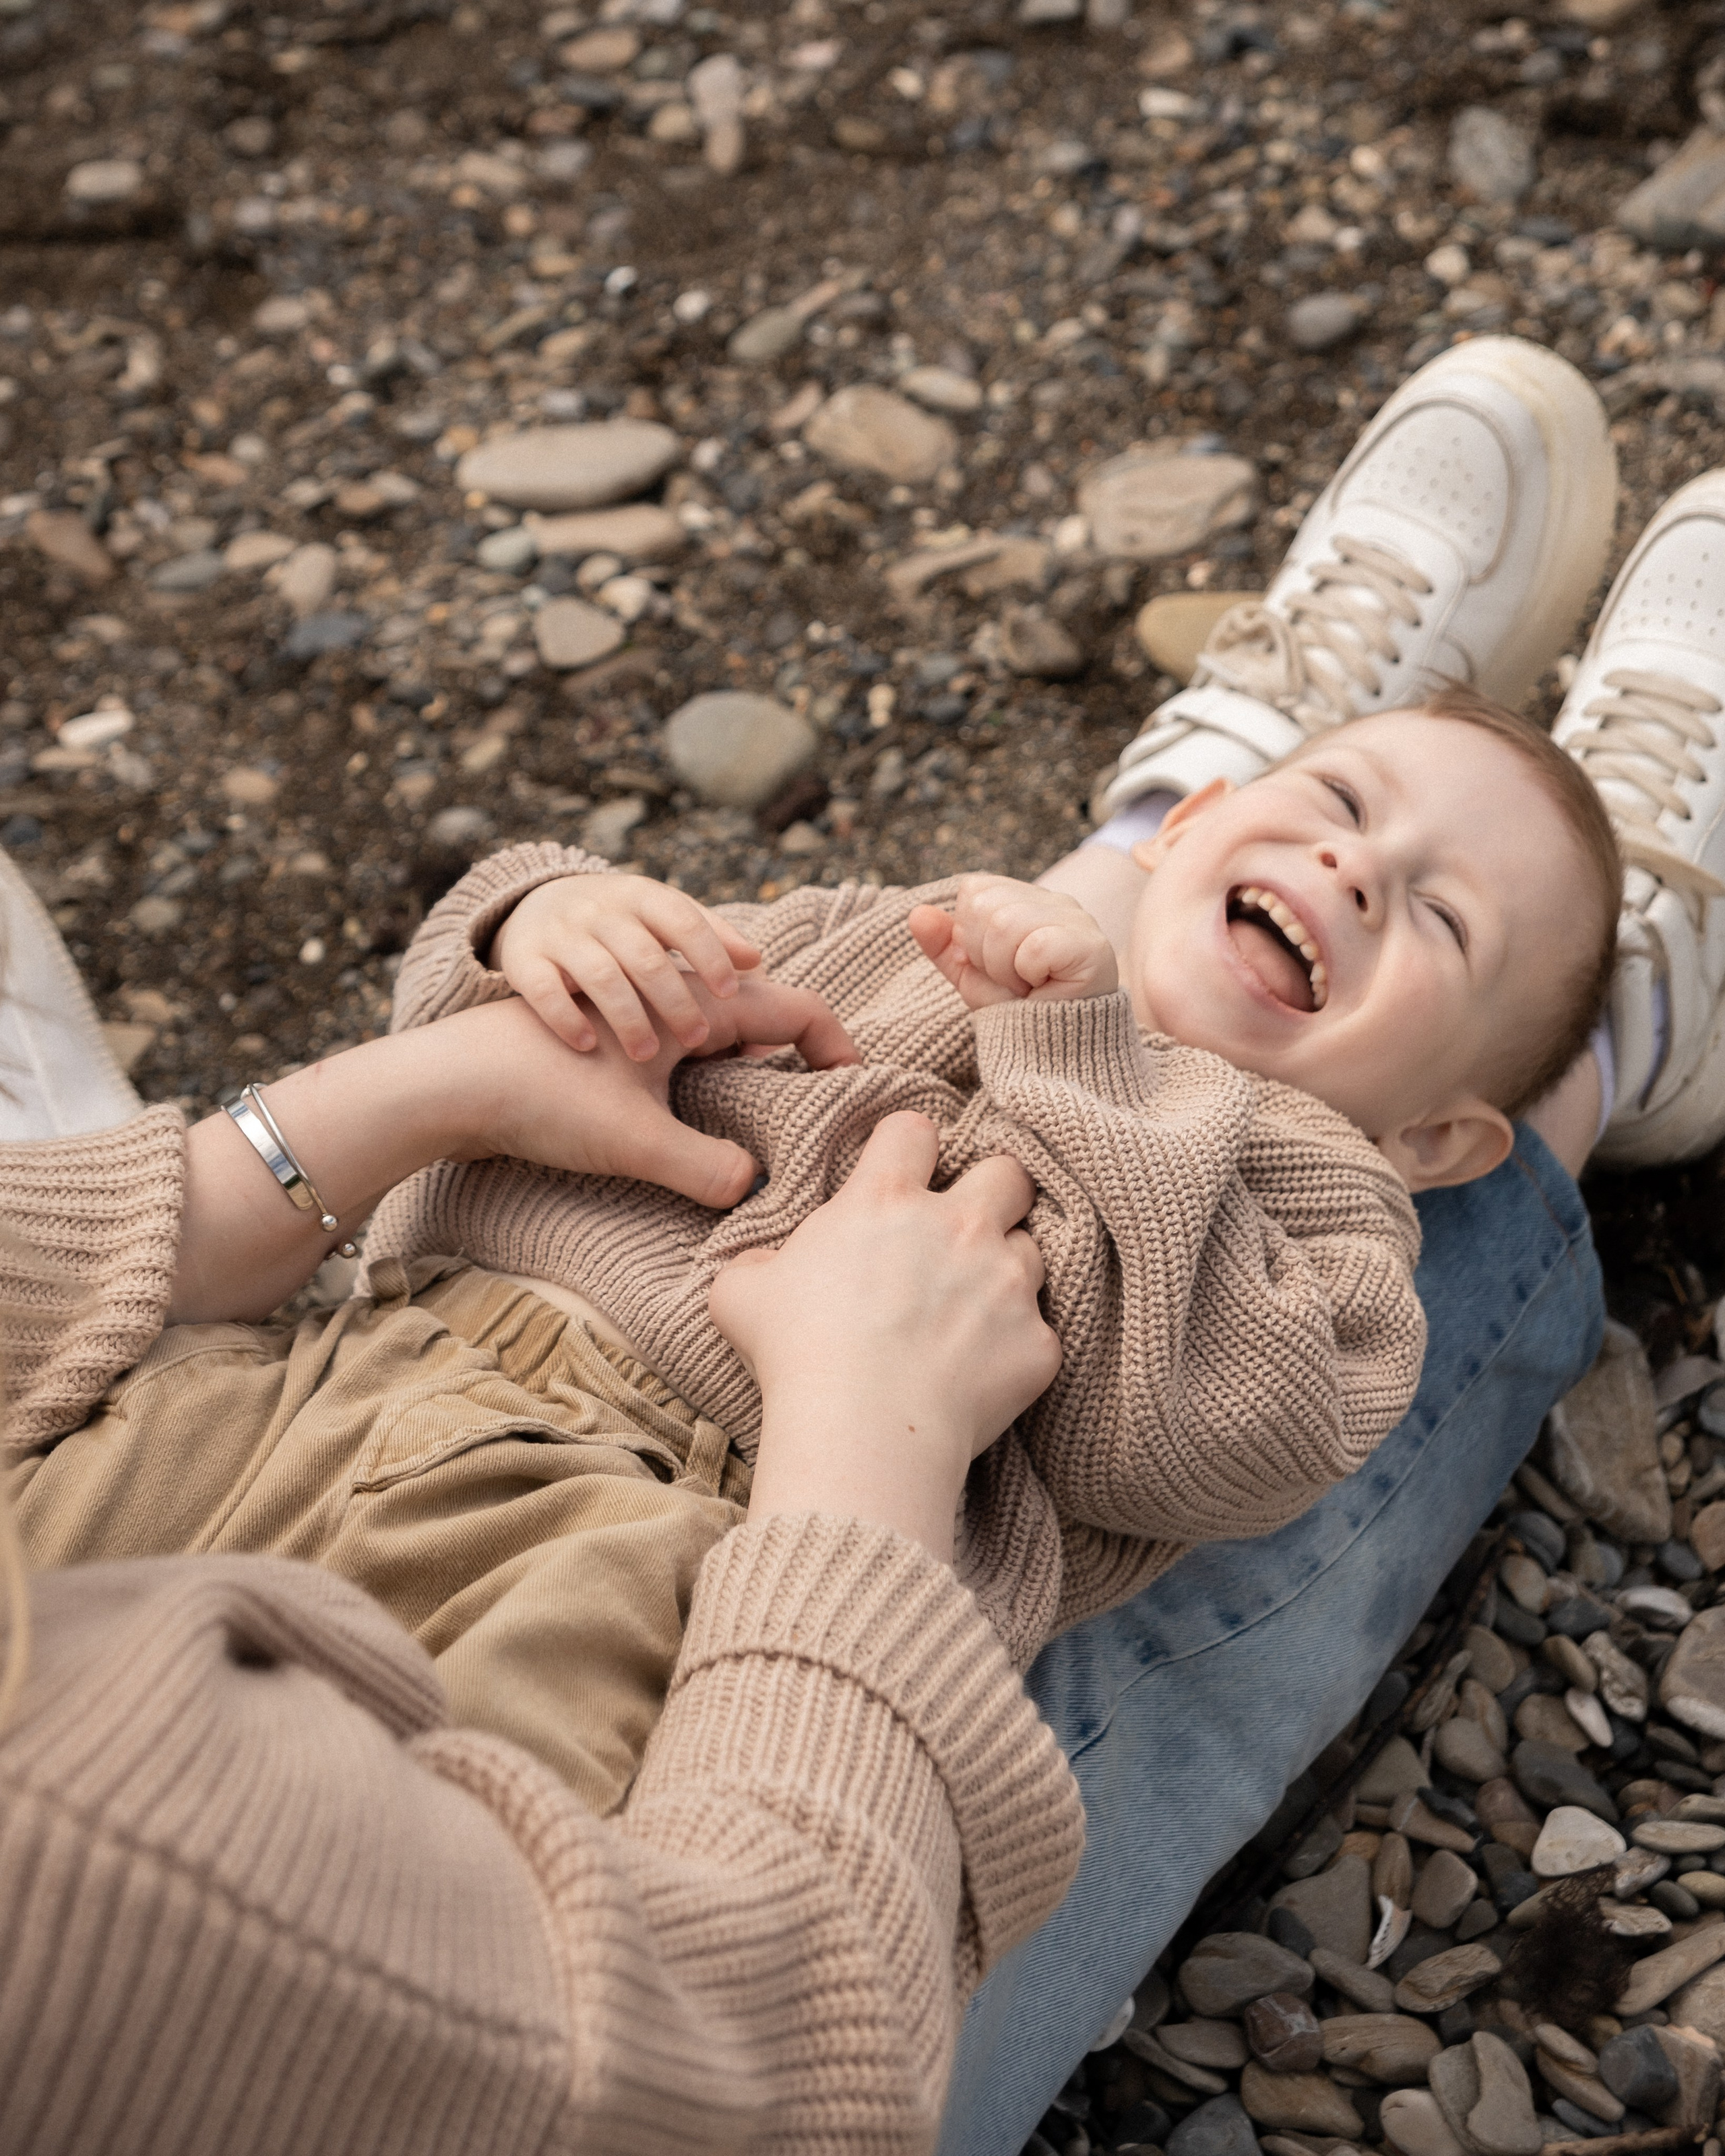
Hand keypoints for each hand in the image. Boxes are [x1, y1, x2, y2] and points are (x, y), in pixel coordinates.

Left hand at [457, 975, 859, 1209]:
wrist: (449, 1077)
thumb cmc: (543, 1095)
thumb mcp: (635, 1141)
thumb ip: (707, 1168)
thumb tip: (755, 1185)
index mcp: (699, 1002)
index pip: (801, 1009)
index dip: (840, 1048)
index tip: (856, 1092)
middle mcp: (678, 993)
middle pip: (770, 1014)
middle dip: (807, 1058)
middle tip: (826, 1112)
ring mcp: (646, 1009)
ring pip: (728, 1028)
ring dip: (761, 1063)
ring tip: (777, 1118)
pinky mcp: (617, 1034)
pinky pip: (689, 1044)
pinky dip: (715, 1072)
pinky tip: (704, 1116)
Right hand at [493, 871, 762, 1060]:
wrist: (532, 908)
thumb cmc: (619, 926)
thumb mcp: (660, 918)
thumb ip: (709, 936)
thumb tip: (757, 963)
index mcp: (641, 898)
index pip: (682, 919)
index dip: (709, 954)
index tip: (730, 994)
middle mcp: (599, 912)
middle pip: (644, 955)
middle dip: (673, 1000)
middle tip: (696, 1039)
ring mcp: (559, 934)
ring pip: (599, 975)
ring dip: (628, 1018)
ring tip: (648, 1057)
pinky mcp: (523, 960)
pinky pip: (543, 989)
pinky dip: (565, 1017)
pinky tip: (588, 1046)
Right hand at [710, 1112, 1060, 1561]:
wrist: (862, 1431)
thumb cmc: (798, 1355)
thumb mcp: (743, 1294)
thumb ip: (758, 1263)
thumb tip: (766, 1267)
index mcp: (887, 1199)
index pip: (915, 1131)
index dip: (910, 1148)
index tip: (904, 1176)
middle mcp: (960, 1226)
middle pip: (1009, 1172)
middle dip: (994, 1192)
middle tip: (967, 1229)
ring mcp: (1007, 1283)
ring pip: (1030, 1250)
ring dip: (1006, 1271)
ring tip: (972, 1310)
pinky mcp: (1036, 1343)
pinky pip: (1039, 1334)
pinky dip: (1015, 1349)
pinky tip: (980, 1373)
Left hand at [908, 874, 1117, 1011]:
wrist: (1056, 1056)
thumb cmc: (1020, 1012)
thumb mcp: (972, 977)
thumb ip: (944, 945)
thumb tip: (917, 913)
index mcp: (1028, 900)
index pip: (975, 889)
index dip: (970, 935)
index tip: (996, 966)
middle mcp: (1056, 900)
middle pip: (984, 904)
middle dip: (983, 954)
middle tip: (1012, 980)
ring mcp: (1078, 920)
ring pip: (1004, 923)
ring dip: (1003, 968)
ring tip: (1026, 986)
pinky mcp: (1091, 945)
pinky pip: (1034, 947)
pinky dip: (1026, 975)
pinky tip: (1043, 989)